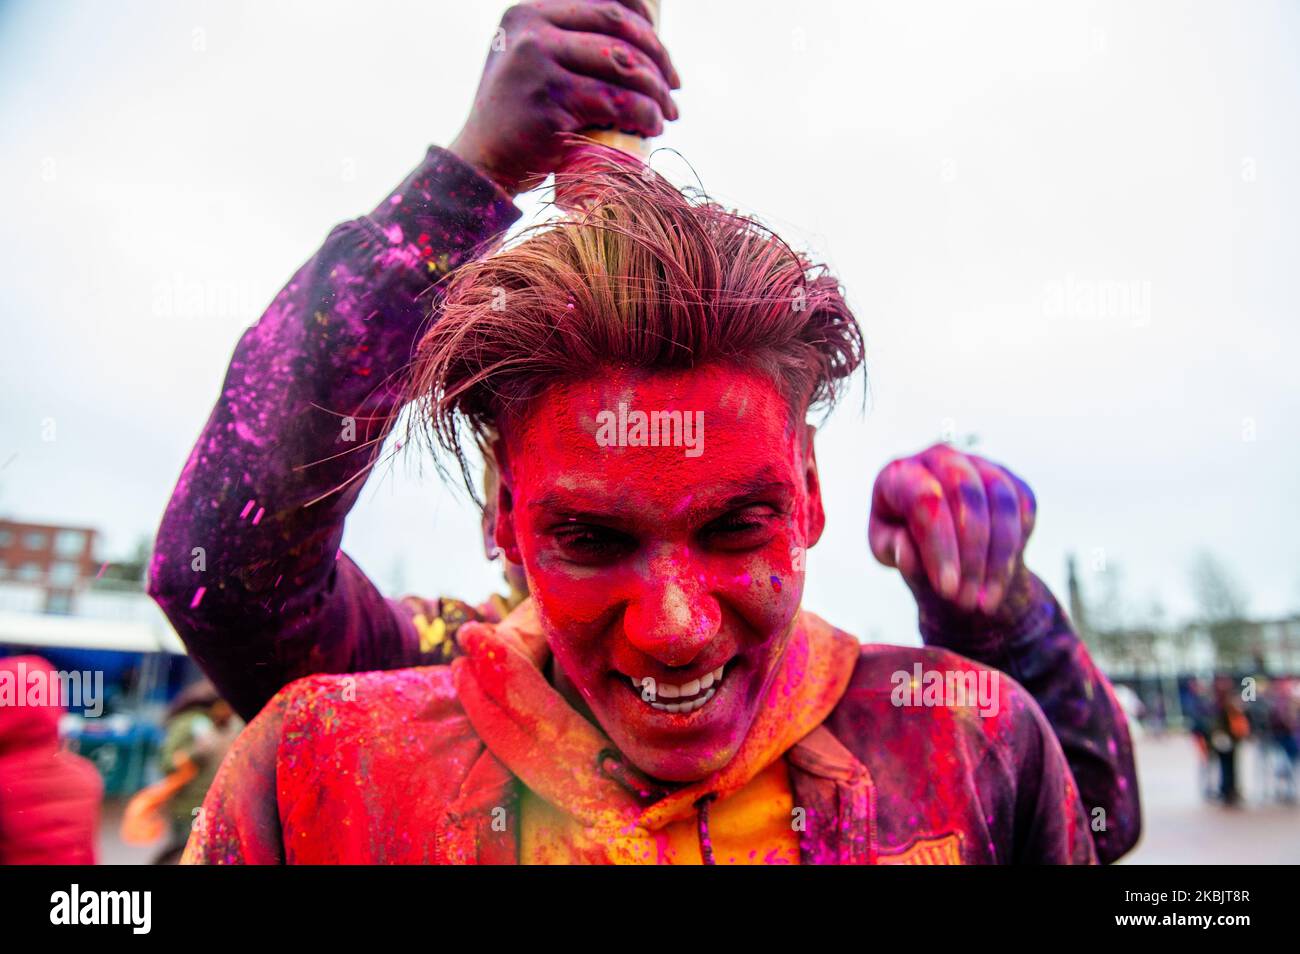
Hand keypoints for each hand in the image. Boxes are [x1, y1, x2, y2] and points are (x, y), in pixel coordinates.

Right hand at [449, 0, 680, 194]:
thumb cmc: (517, 122)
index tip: (664, 55)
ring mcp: (538, 63)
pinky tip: (653, 126)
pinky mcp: (550, 101)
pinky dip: (644, 114)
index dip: (647, 24)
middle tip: (674, 87)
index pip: (606, 3)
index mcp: (529, 13)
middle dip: (659, 58)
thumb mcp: (529, 65)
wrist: (481, 165)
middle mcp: (531, 31)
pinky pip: (616, 102)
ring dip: (657, 91)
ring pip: (623, 66)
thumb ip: (563, 44)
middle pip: (619, 30)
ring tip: (667, 114)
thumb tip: (632, 43)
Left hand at [868, 443, 1036, 617]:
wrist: (940, 543)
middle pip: (966, 494)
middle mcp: (939, 457)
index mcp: (899, 473)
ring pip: (1001, 502)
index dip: (939, 546)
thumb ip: (895, 550)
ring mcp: (977, 463)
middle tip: (966, 600)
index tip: (947, 589)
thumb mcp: (887, 552)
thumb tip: (907, 551)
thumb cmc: (905, 544)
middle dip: (971, 554)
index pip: (924, 500)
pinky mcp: (1008, 478)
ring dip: (998, 558)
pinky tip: (1000, 579)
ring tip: (984, 602)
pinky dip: (1016, 546)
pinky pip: (1023, 507)